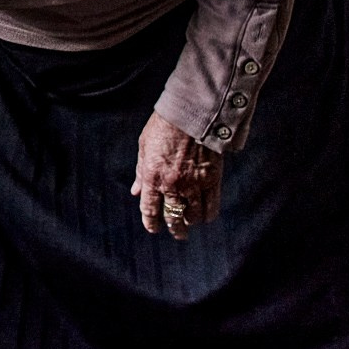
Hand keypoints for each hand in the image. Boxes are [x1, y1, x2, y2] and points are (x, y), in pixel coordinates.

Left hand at [131, 111, 223, 239]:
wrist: (191, 114)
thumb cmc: (163, 127)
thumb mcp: (144, 146)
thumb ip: (141, 172)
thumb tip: (136, 192)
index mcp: (152, 176)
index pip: (150, 210)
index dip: (151, 223)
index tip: (153, 228)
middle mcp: (172, 184)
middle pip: (173, 217)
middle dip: (174, 229)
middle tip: (177, 233)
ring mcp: (194, 184)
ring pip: (193, 215)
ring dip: (190, 222)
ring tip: (190, 223)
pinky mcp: (212, 180)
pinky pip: (211, 206)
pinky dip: (207, 215)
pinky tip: (204, 216)